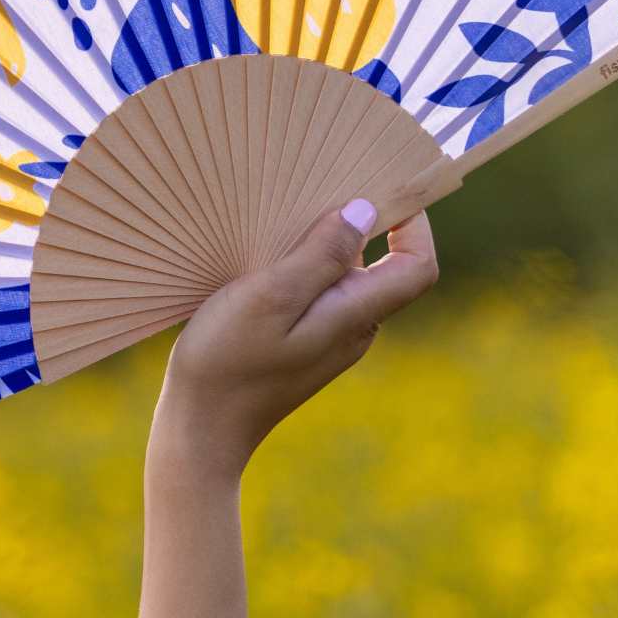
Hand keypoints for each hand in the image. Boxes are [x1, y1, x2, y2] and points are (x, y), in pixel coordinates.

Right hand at [150, 200, 439, 487]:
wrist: (199, 431)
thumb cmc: (227, 362)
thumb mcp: (270, 297)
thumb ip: (320, 256)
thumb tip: (366, 211)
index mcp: (355, 316)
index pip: (418, 265)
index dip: (415, 223)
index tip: (383, 186)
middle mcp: (355, 327)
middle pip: (385, 264)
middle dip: (364, 222)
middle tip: (320, 188)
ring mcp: (330, 338)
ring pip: (348, 277)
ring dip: (326, 243)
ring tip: (282, 219)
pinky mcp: (304, 343)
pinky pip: (321, 293)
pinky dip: (305, 266)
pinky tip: (265, 258)